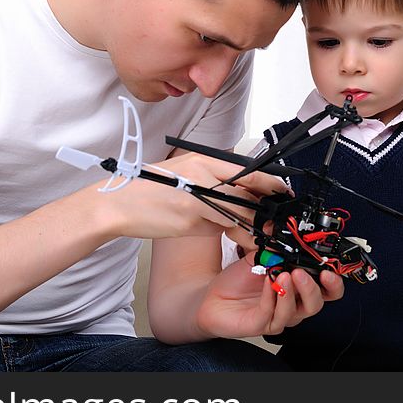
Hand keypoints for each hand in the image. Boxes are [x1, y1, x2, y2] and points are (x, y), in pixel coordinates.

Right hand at [84, 152, 289, 240]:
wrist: (118, 204)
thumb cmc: (149, 190)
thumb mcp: (184, 176)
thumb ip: (211, 184)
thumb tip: (240, 198)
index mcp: (203, 160)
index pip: (249, 170)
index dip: (271, 184)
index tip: (283, 194)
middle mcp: (203, 174)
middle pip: (249, 191)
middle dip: (268, 209)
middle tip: (278, 221)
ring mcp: (198, 196)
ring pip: (240, 212)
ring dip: (255, 227)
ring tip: (263, 236)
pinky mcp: (191, 218)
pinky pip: (222, 229)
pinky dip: (233, 236)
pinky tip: (239, 242)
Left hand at [194, 251, 343, 337]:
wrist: (212, 296)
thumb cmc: (239, 280)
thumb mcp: (259, 256)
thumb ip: (274, 246)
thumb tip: (283, 229)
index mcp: (299, 288)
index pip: (327, 290)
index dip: (333, 282)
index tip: (329, 268)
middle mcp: (293, 304)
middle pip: (317, 303)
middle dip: (314, 288)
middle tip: (303, 272)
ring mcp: (278, 316)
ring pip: (296, 312)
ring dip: (292, 292)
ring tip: (284, 275)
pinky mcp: (261, 324)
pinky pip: (271, 313)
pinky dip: (271, 297)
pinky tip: (267, 282)